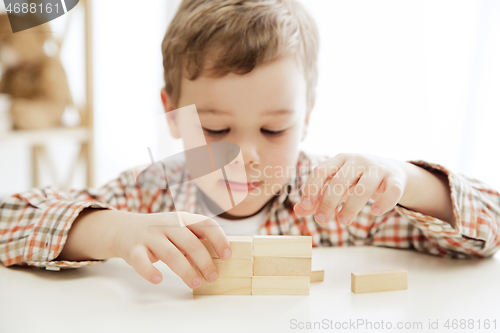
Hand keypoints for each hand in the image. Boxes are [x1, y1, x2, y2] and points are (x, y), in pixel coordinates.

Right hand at [113, 211, 230, 287]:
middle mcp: (167, 224)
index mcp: (182, 218)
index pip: (205, 224)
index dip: (219, 239)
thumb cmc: (160, 233)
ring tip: (195, 283)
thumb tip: (219, 258)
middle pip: (190, 243)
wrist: (124, 229)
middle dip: (205, 262)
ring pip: (170, 254)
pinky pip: (141, 261)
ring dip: (186, 271)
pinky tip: (159, 279)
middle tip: (212, 277)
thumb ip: (195, 240)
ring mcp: (150, 236)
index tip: (227, 255)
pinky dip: (150, 271)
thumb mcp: (179, 229)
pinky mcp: (134, 249)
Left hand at [294, 153, 408, 224]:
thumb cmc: (357, 180)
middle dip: (328, 202)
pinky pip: (392, 192)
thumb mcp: (337, 185)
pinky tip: (374, 212)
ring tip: (343, 221)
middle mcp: (358, 160)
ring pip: (363, 188)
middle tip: (321, 220)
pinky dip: (383, 203)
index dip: (312, 188)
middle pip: (339, 181)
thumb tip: (298, 211)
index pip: (321, 170)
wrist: (392, 172)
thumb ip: (318, 197)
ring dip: (351, 207)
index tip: (306, 206)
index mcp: (340, 159)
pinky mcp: (396, 179)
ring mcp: (378, 168)